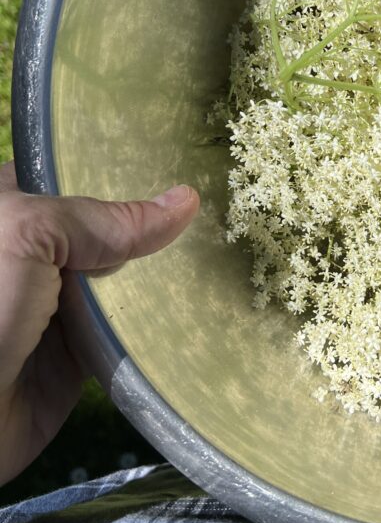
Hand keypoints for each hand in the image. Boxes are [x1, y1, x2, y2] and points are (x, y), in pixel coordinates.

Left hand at [0, 160, 198, 485]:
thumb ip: (97, 219)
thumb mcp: (24, 236)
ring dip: (160, 277)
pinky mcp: (74, 356)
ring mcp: (53, 306)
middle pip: (102, 229)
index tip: (176, 166)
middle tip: (211, 210)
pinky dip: (156, 326)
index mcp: (7, 211)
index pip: (69, 176)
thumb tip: (184, 202)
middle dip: (149, 224)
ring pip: (120, 281)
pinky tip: (200, 305)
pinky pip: (125, 333)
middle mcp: (31, 255)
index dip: (119, 172)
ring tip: (218, 252)